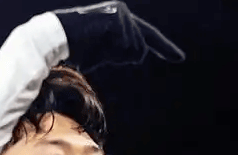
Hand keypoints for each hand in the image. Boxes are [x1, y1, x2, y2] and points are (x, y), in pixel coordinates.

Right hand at [53, 1, 184, 72]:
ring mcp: (122, 14)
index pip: (149, 37)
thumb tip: (135, 57)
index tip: (180, 58)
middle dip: (121, 57)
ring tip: (95, 45)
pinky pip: (125, 46)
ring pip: (134, 51)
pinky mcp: (118, 18)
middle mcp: (125, 14)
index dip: (165, 48)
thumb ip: (121, 53)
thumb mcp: (105, 53)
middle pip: (139, 50)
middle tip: (101, 49)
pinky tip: (97, 41)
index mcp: (123, 22)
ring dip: (115, 55)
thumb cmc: (77, 48)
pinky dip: (111, 50)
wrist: (58, 37)